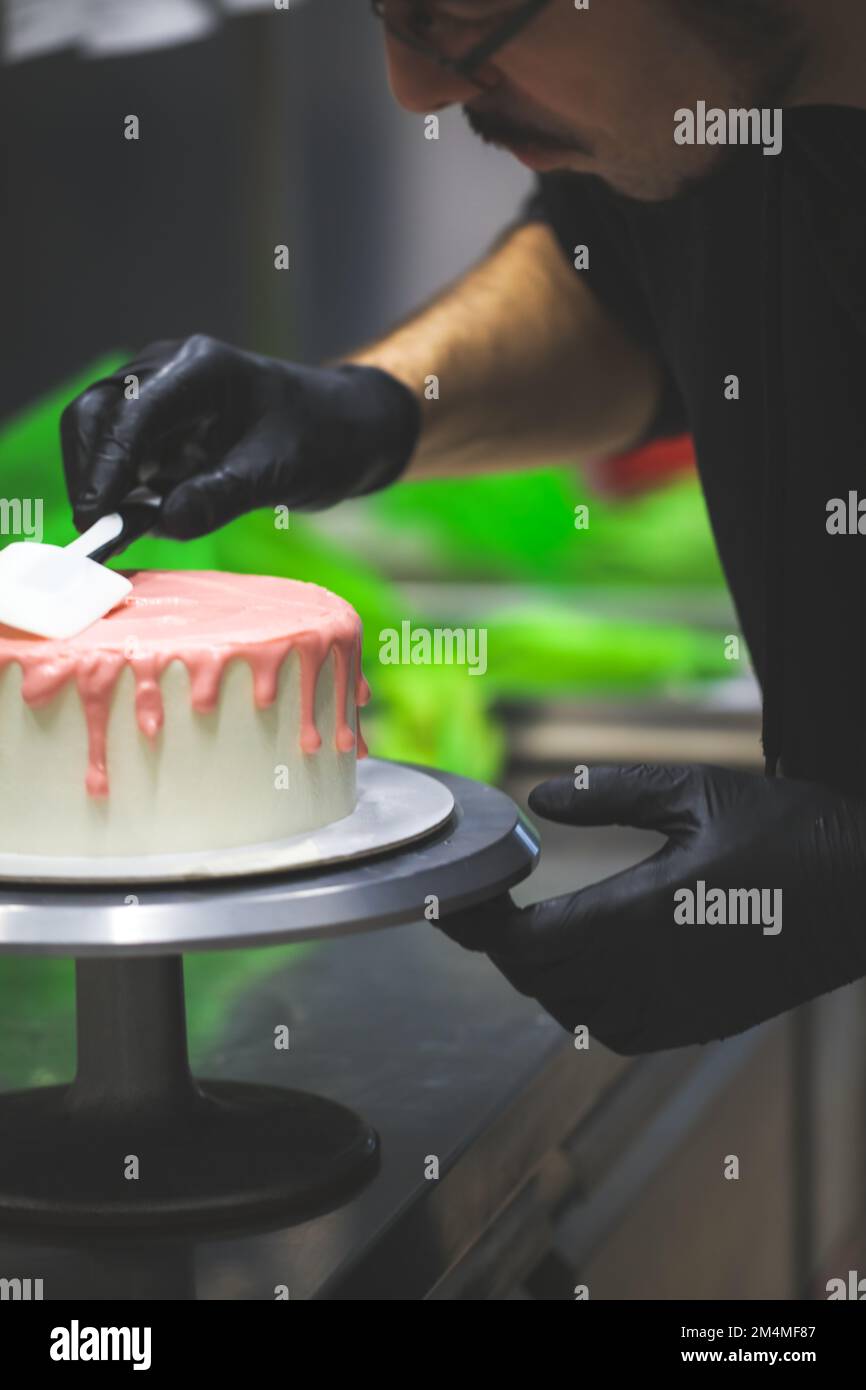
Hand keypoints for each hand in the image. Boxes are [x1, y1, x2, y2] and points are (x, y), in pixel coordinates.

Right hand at [61, 335, 420, 537]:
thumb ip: (222, 496)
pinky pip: (122, 454)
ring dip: (102, 482)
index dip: (107, 467)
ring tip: (122, 529)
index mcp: (200, 368)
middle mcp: (168, 370)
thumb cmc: (321, 437)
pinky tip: (137, 519)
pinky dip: (119, 488)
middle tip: (98, 531)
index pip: (131, 413)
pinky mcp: (159, 423)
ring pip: (99, 433)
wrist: (346, 428)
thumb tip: (165, 523)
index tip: (97, 518)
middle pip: (96, 414)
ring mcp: (159, 393)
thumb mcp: (279, 472)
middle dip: (91, 473)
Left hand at [440, 764, 865, 1053]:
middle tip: (493, 908)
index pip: (530, 944)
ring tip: (542, 932)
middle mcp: (655, 974)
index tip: (459, 901)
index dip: (481, 928)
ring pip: (577, 1015)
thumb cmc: (790, 832)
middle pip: (542, 983)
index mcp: (645, 915)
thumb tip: (539, 802)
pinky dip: (590, 1006)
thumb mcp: (696, 791)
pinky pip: (623, 1031)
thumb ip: (611, 794)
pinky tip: (599, 967)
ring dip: (546, 979)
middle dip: (507, 947)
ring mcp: (681, 1007)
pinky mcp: (705, 1023)